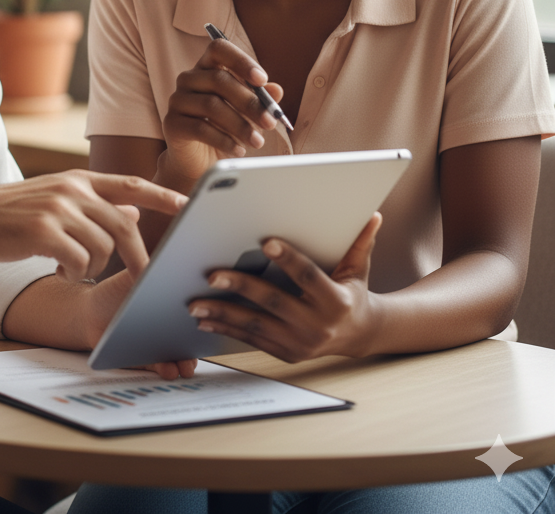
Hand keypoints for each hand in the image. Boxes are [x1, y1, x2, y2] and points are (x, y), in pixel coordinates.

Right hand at [0, 170, 187, 282]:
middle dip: (138, 257)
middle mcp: (73, 189)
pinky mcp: (45, 231)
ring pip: (103, 249)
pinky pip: (79, 262)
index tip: (187, 206)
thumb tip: (134, 214)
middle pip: (124, 227)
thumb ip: (94, 206)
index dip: (162, 196)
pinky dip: (73, 274)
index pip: (131, 184)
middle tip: (143, 279)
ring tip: (71, 268)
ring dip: (92, 268)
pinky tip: (57, 272)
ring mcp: (59, 208)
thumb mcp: (56, 201)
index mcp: (79, 180)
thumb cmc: (13, 215)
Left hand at [75, 269, 198, 381]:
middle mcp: (170, 326)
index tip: (213, 308)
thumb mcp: (134, 276)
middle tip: (203, 342)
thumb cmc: (114, 291)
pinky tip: (169, 368)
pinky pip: (160, 367)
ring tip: (187, 365)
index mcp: (170, 303)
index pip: (195, 306)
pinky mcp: (147, 361)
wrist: (88, 312)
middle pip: (192, 335)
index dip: (206, 308)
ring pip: (180, 355)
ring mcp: (161, 345)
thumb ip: (148, 270)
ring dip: (186, 361)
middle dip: (199, 340)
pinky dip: (166, 369)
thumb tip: (170, 262)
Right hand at [160, 36, 283, 185]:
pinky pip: (200, 129)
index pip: (219, 49)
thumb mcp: (247, 112)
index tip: (262, 80)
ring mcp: (177, 100)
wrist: (200, 159)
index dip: (241, 61)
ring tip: (258, 141)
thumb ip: (260, 99)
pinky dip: (224, 140)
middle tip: (270, 122)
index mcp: (207, 67)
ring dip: (240, 125)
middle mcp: (188, 79)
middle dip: (250, 102)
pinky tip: (239, 149)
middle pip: (219, 79)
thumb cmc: (226, 128)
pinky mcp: (172, 123)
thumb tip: (276, 90)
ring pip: (211, 106)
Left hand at [187, 213, 383, 361]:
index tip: (266, 242)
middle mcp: (318, 326)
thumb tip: (371, 214)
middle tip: (212, 275)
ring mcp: (301, 343)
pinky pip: (252, 340)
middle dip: (241, 288)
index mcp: (336, 301)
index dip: (289, 259)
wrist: (360, 336)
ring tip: (196, 303)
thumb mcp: (358, 269)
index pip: (309, 276)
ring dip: (223, 314)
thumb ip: (359, 243)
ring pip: (256, 326)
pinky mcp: (287, 354)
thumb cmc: (353, 293)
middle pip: (274, 302)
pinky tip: (205, 320)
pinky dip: (226, 330)